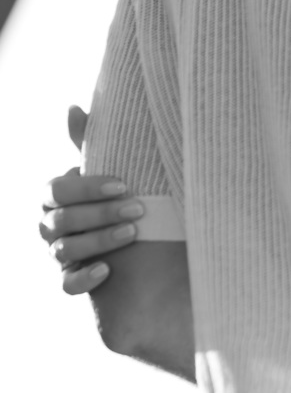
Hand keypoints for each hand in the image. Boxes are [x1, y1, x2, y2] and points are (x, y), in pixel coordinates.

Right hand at [39, 106, 140, 293]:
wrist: (137, 238)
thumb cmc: (117, 194)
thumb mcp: (108, 168)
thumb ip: (88, 143)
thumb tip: (73, 107)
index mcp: (54, 196)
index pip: (57, 190)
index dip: (87, 187)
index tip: (123, 184)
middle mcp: (49, 225)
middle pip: (62, 221)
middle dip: (100, 213)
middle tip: (137, 208)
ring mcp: (56, 254)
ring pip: (64, 250)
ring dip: (100, 240)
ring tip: (133, 233)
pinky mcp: (70, 280)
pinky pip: (66, 285)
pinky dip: (84, 278)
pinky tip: (108, 269)